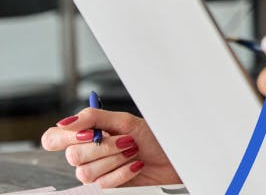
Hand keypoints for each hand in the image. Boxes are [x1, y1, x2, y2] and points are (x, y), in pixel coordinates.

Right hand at [41, 108, 179, 187]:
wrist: (172, 159)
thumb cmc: (152, 139)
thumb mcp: (125, 121)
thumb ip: (94, 118)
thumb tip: (67, 121)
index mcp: (86, 135)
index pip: (53, 138)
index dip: (64, 137)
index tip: (89, 133)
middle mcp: (86, 154)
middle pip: (72, 155)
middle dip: (103, 147)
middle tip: (126, 140)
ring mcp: (93, 173)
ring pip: (85, 171)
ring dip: (115, 159)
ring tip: (133, 151)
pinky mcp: (104, 188)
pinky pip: (102, 183)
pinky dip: (123, 171)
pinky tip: (135, 165)